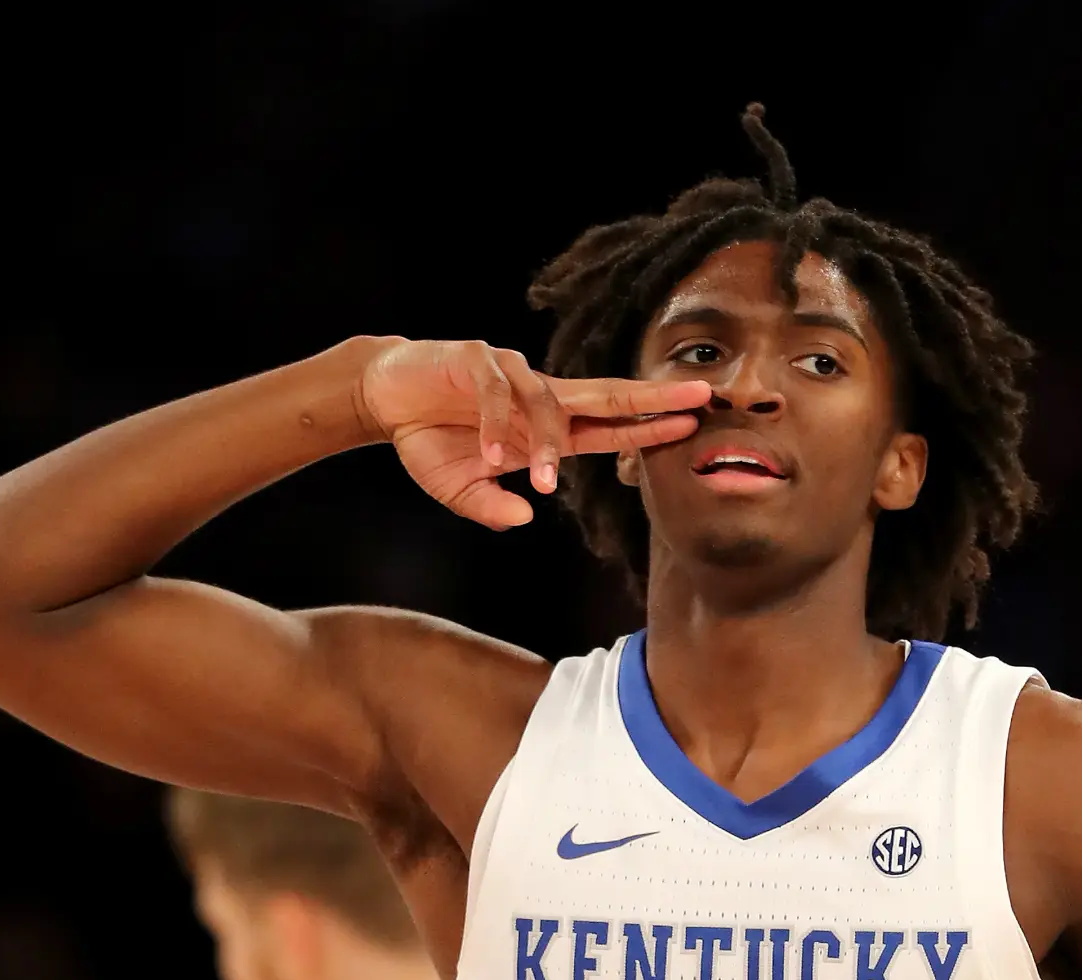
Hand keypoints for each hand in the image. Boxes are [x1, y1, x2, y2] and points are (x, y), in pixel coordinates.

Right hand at [358, 337, 709, 528]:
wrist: (385, 395)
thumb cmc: (431, 440)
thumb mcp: (459, 488)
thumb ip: (490, 506)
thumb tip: (522, 518)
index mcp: (546, 427)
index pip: (609, 426)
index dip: (648, 427)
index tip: (690, 427)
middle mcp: (538, 396)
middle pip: (606, 395)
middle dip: (652, 397)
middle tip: (696, 399)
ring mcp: (510, 374)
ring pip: (546, 403)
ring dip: (547, 443)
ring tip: (542, 480)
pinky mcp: (476, 359)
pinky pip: (496, 392)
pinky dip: (495, 424)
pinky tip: (491, 455)